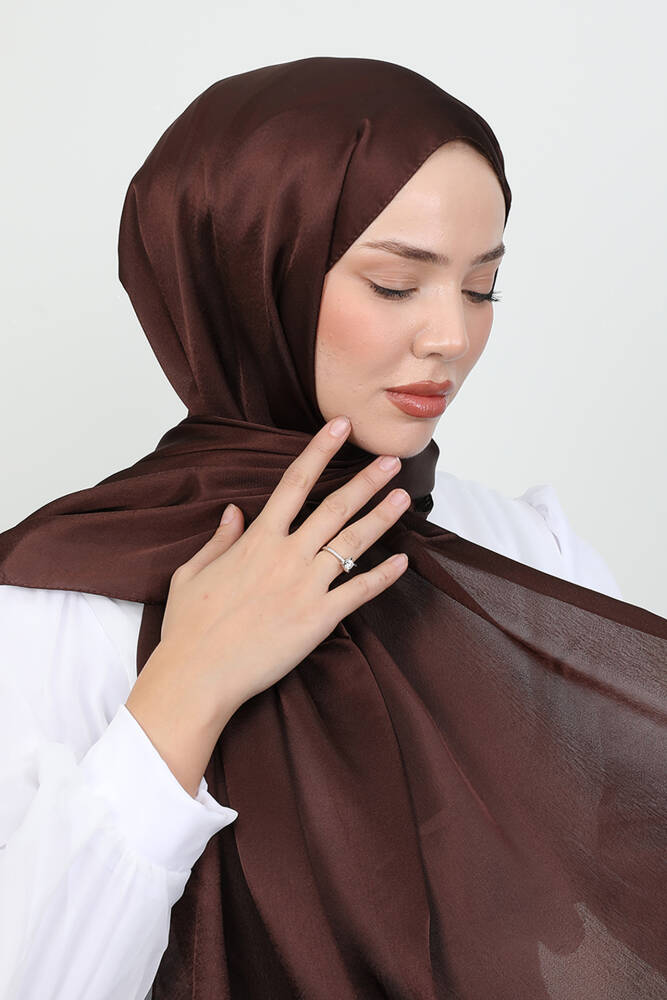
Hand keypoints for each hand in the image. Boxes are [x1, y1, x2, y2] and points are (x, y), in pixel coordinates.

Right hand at [155, 415, 409, 722]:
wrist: (197, 675)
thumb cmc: (189, 628)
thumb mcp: (191, 572)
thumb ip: (219, 539)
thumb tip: (234, 511)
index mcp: (257, 540)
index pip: (294, 482)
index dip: (320, 450)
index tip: (340, 426)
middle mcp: (286, 556)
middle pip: (335, 507)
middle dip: (366, 480)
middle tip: (391, 460)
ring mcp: (306, 586)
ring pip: (353, 543)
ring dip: (382, 517)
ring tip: (404, 496)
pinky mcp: (319, 619)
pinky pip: (360, 591)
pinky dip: (384, 576)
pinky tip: (404, 561)